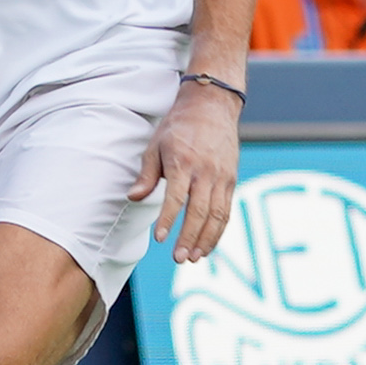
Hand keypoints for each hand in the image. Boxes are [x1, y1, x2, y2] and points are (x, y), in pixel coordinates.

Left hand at [137, 82, 242, 263]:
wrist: (212, 106)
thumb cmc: (177, 127)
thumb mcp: (155, 145)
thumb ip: (147, 174)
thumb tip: (134, 197)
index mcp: (184, 162)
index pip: (176, 197)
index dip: (168, 219)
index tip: (160, 238)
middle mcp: (207, 171)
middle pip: (200, 210)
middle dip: (190, 236)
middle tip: (179, 258)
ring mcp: (223, 176)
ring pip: (218, 214)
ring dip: (207, 238)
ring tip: (194, 257)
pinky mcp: (231, 179)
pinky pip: (227, 209)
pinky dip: (219, 229)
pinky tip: (208, 244)